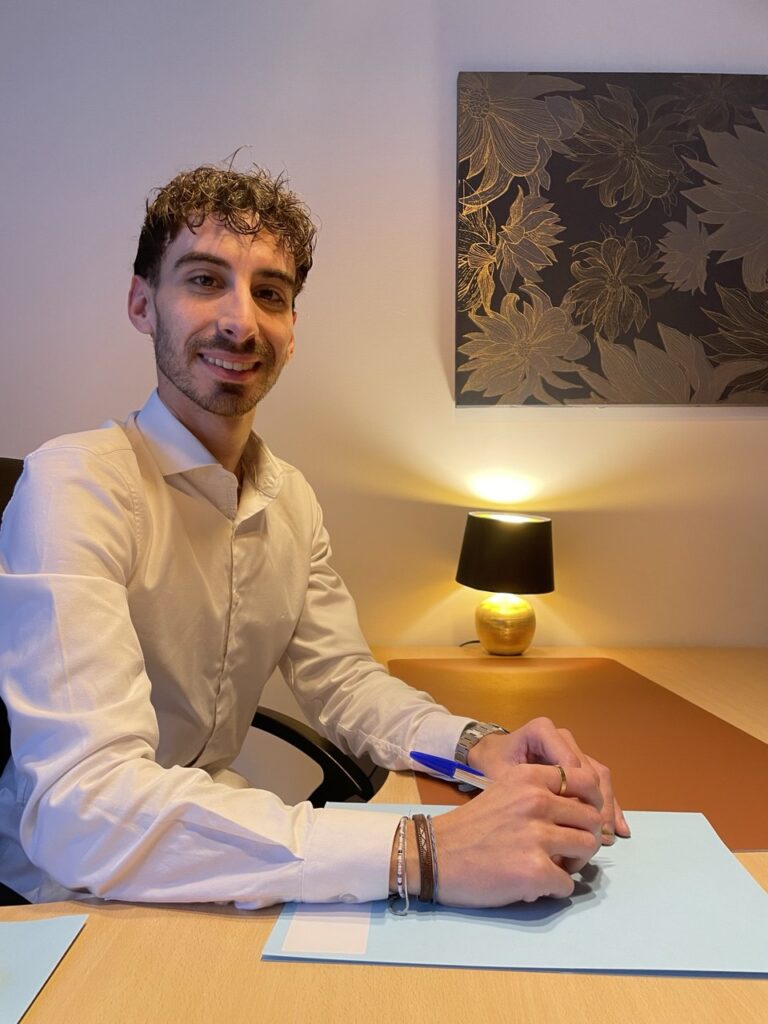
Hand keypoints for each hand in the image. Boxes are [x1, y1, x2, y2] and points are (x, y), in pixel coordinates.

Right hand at [433, 763, 602, 906]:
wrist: (434, 855)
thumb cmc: (471, 826)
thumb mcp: (506, 792)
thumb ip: (541, 794)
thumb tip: (581, 812)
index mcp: (530, 777)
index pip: (587, 780)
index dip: (594, 802)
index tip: (583, 818)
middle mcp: (537, 800)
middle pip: (592, 818)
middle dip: (585, 837)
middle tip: (567, 850)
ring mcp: (537, 836)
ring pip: (588, 848)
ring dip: (576, 863)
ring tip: (554, 867)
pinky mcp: (535, 870)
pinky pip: (568, 884)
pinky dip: (555, 889)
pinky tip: (534, 886)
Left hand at [467, 717, 630, 842]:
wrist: (487, 753)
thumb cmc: (491, 763)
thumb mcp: (502, 776)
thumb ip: (526, 792)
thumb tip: (558, 822)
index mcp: (543, 731)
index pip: (571, 765)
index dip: (579, 797)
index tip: (579, 825)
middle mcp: (562, 736)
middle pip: (589, 772)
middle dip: (597, 806)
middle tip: (599, 836)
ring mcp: (572, 748)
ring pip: (598, 777)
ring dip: (605, 808)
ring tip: (608, 837)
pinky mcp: (577, 762)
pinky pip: (597, 782)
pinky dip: (607, 805)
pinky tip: (617, 828)